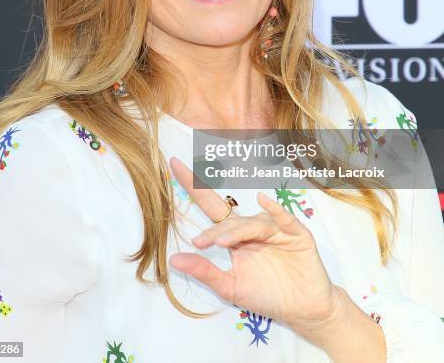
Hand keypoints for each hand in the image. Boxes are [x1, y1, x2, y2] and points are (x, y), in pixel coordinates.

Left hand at [168, 155, 339, 333]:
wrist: (304, 310)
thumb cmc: (267, 295)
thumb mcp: (230, 287)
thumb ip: (205, 272)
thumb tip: (173, 259)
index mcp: (234, 237)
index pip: (210, 207)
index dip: (193, 186)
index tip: (172, 165)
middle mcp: (252, 228)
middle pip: (229, 219)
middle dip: (214, 229)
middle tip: (199, 242)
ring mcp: (275, 228)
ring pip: (252, 223)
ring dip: (236, 231)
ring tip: (222, 243)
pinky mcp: (296, 234)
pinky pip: (284, 220)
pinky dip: (275, 210)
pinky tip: (264, 202)